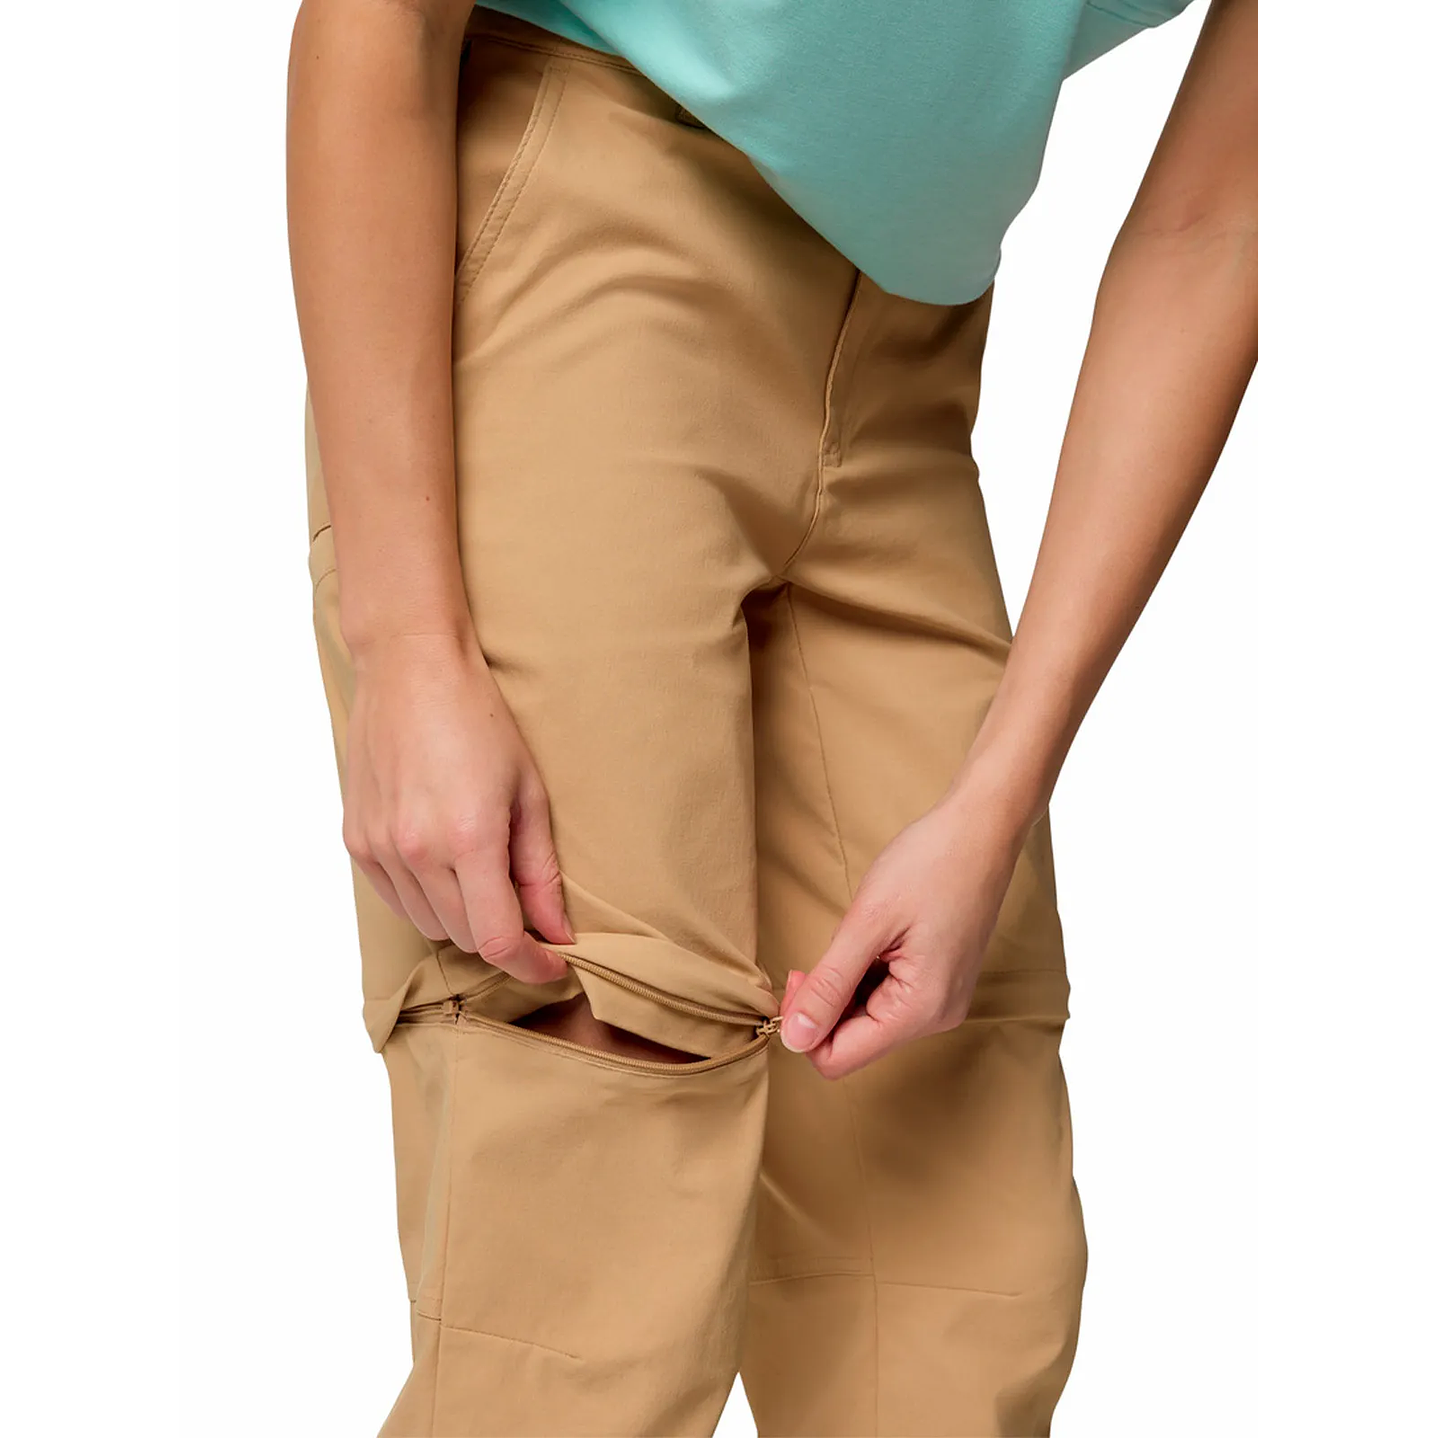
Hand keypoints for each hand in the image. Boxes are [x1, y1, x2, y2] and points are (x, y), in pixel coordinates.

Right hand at [342, 631, 571, 984]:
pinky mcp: (356, 840)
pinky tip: (446, 866)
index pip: (499, 940)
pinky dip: (427, 899)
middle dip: (504, 936)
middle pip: (466, 938)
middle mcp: (417, 851)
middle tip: (529, 912)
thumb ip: (541, 870)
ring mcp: (380, 848)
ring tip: (485, 879)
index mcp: (469, 838)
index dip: (532, 964)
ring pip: (429, 925)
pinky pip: (397, 900)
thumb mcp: (528, 793)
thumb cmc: (478, 720)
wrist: (410, 670)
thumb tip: (559, 930)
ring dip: (464, 919)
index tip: (553, 964)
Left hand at [779, 783, 1030, 1078]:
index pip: (839, 1058)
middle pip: (853, 1042)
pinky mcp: (940, 983)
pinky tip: (872, 939)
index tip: (799, 975)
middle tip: (818, 954)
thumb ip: (829, 985)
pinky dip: (866, 976)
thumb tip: (793, 1038)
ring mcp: (941, 1001)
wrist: (981, 829)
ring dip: (845, 987)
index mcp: (920, 1010)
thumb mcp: (867, 923)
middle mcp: (936, 1017)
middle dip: (824, 1004)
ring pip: (868, 1021)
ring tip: (857, 937)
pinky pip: (887, 1000)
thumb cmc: (929, 865)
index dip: (805, 1025)